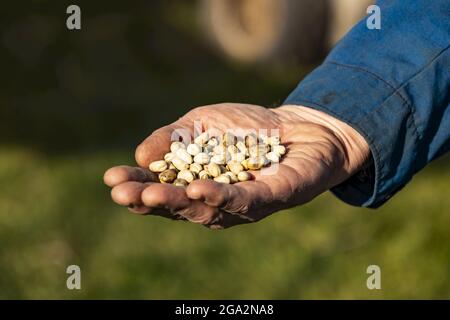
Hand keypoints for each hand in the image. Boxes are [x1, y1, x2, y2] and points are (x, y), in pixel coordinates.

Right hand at [103, 103, 369, 228]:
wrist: (298, 126)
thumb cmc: (245, 128)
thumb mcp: (200, 124)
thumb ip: (172, 138)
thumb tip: (140, 155)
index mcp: (194, 183)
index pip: (160, 189)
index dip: (136, 186)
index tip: (112, 178)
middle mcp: (214, 201)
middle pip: (178, 206)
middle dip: (149, 201)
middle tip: (123, 194)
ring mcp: (240, 204)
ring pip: (205, 209)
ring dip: (177, 202)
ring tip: (150, 196)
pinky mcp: (269, 199)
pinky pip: (243, 201)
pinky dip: (219, 197)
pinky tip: (198, 189)